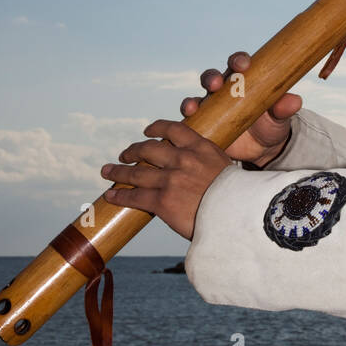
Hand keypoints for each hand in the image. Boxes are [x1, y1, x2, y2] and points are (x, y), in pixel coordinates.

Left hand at [100, 120, 233, 240]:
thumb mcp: (225, 168)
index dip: (156, 129)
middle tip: (124, 154)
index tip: (147, 132)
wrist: (238, 216)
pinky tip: (111, 195)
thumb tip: (199, 171)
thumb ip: (208, 163)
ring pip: (136, 172)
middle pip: (148, 150)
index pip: (173, 129)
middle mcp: (183, 159)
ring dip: (118, 171)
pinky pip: (135, 196)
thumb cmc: (237, 197)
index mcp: (200, 147)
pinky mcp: (163, 201)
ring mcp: (171, 180)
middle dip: (132, 151)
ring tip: (107, 172)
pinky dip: (120, 195)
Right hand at [180, 50, 302, 164]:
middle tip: (216, 85)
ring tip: (193, 107)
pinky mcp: (204, 126)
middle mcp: (224, 91)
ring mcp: (211, 108)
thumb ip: (285, 108)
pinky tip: (186, 125)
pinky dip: (187, 122)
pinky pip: (191, 122)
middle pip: (212, 78)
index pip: (238, 64)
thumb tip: (294, 101)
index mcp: (243, 81)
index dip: (238, 60)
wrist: (263, 149)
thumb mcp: (281, 117)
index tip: (242, 64)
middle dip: (211, 78)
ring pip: (197, 98)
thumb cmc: (272, 125)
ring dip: (192, 101)